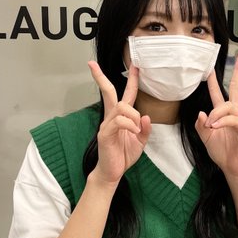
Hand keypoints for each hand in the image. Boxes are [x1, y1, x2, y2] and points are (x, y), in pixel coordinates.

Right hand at [87, 62, 151, 183]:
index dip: (130, 80)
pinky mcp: (105, 134)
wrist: (112, 173)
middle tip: (92, 65)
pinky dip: (130, 124)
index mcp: (120, 117)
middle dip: (101, 77)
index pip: (124, 94)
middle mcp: (111, 117)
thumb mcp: (140, 141)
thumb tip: (146, 116)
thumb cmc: (123, 156)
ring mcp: (106, 125)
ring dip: (133, 115)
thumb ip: (144, 129)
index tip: (134, 66)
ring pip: (121, 107)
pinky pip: (119, 121)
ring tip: (136, 129)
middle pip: (108, 92)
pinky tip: (134, 132)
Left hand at [195, 54, 237, 177]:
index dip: (215, 81)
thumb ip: (201, 126)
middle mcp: (235, 113)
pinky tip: (216, 126)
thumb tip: (201, 112)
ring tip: (210, 125)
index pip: (220, 93)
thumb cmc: (222, 152)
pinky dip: (223, 121)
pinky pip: (234, 119)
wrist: (232, 168)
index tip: (211, 68)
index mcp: (224, 114)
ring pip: (229, 106)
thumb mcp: (206, 138)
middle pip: (236, 89)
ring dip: (217, 113)